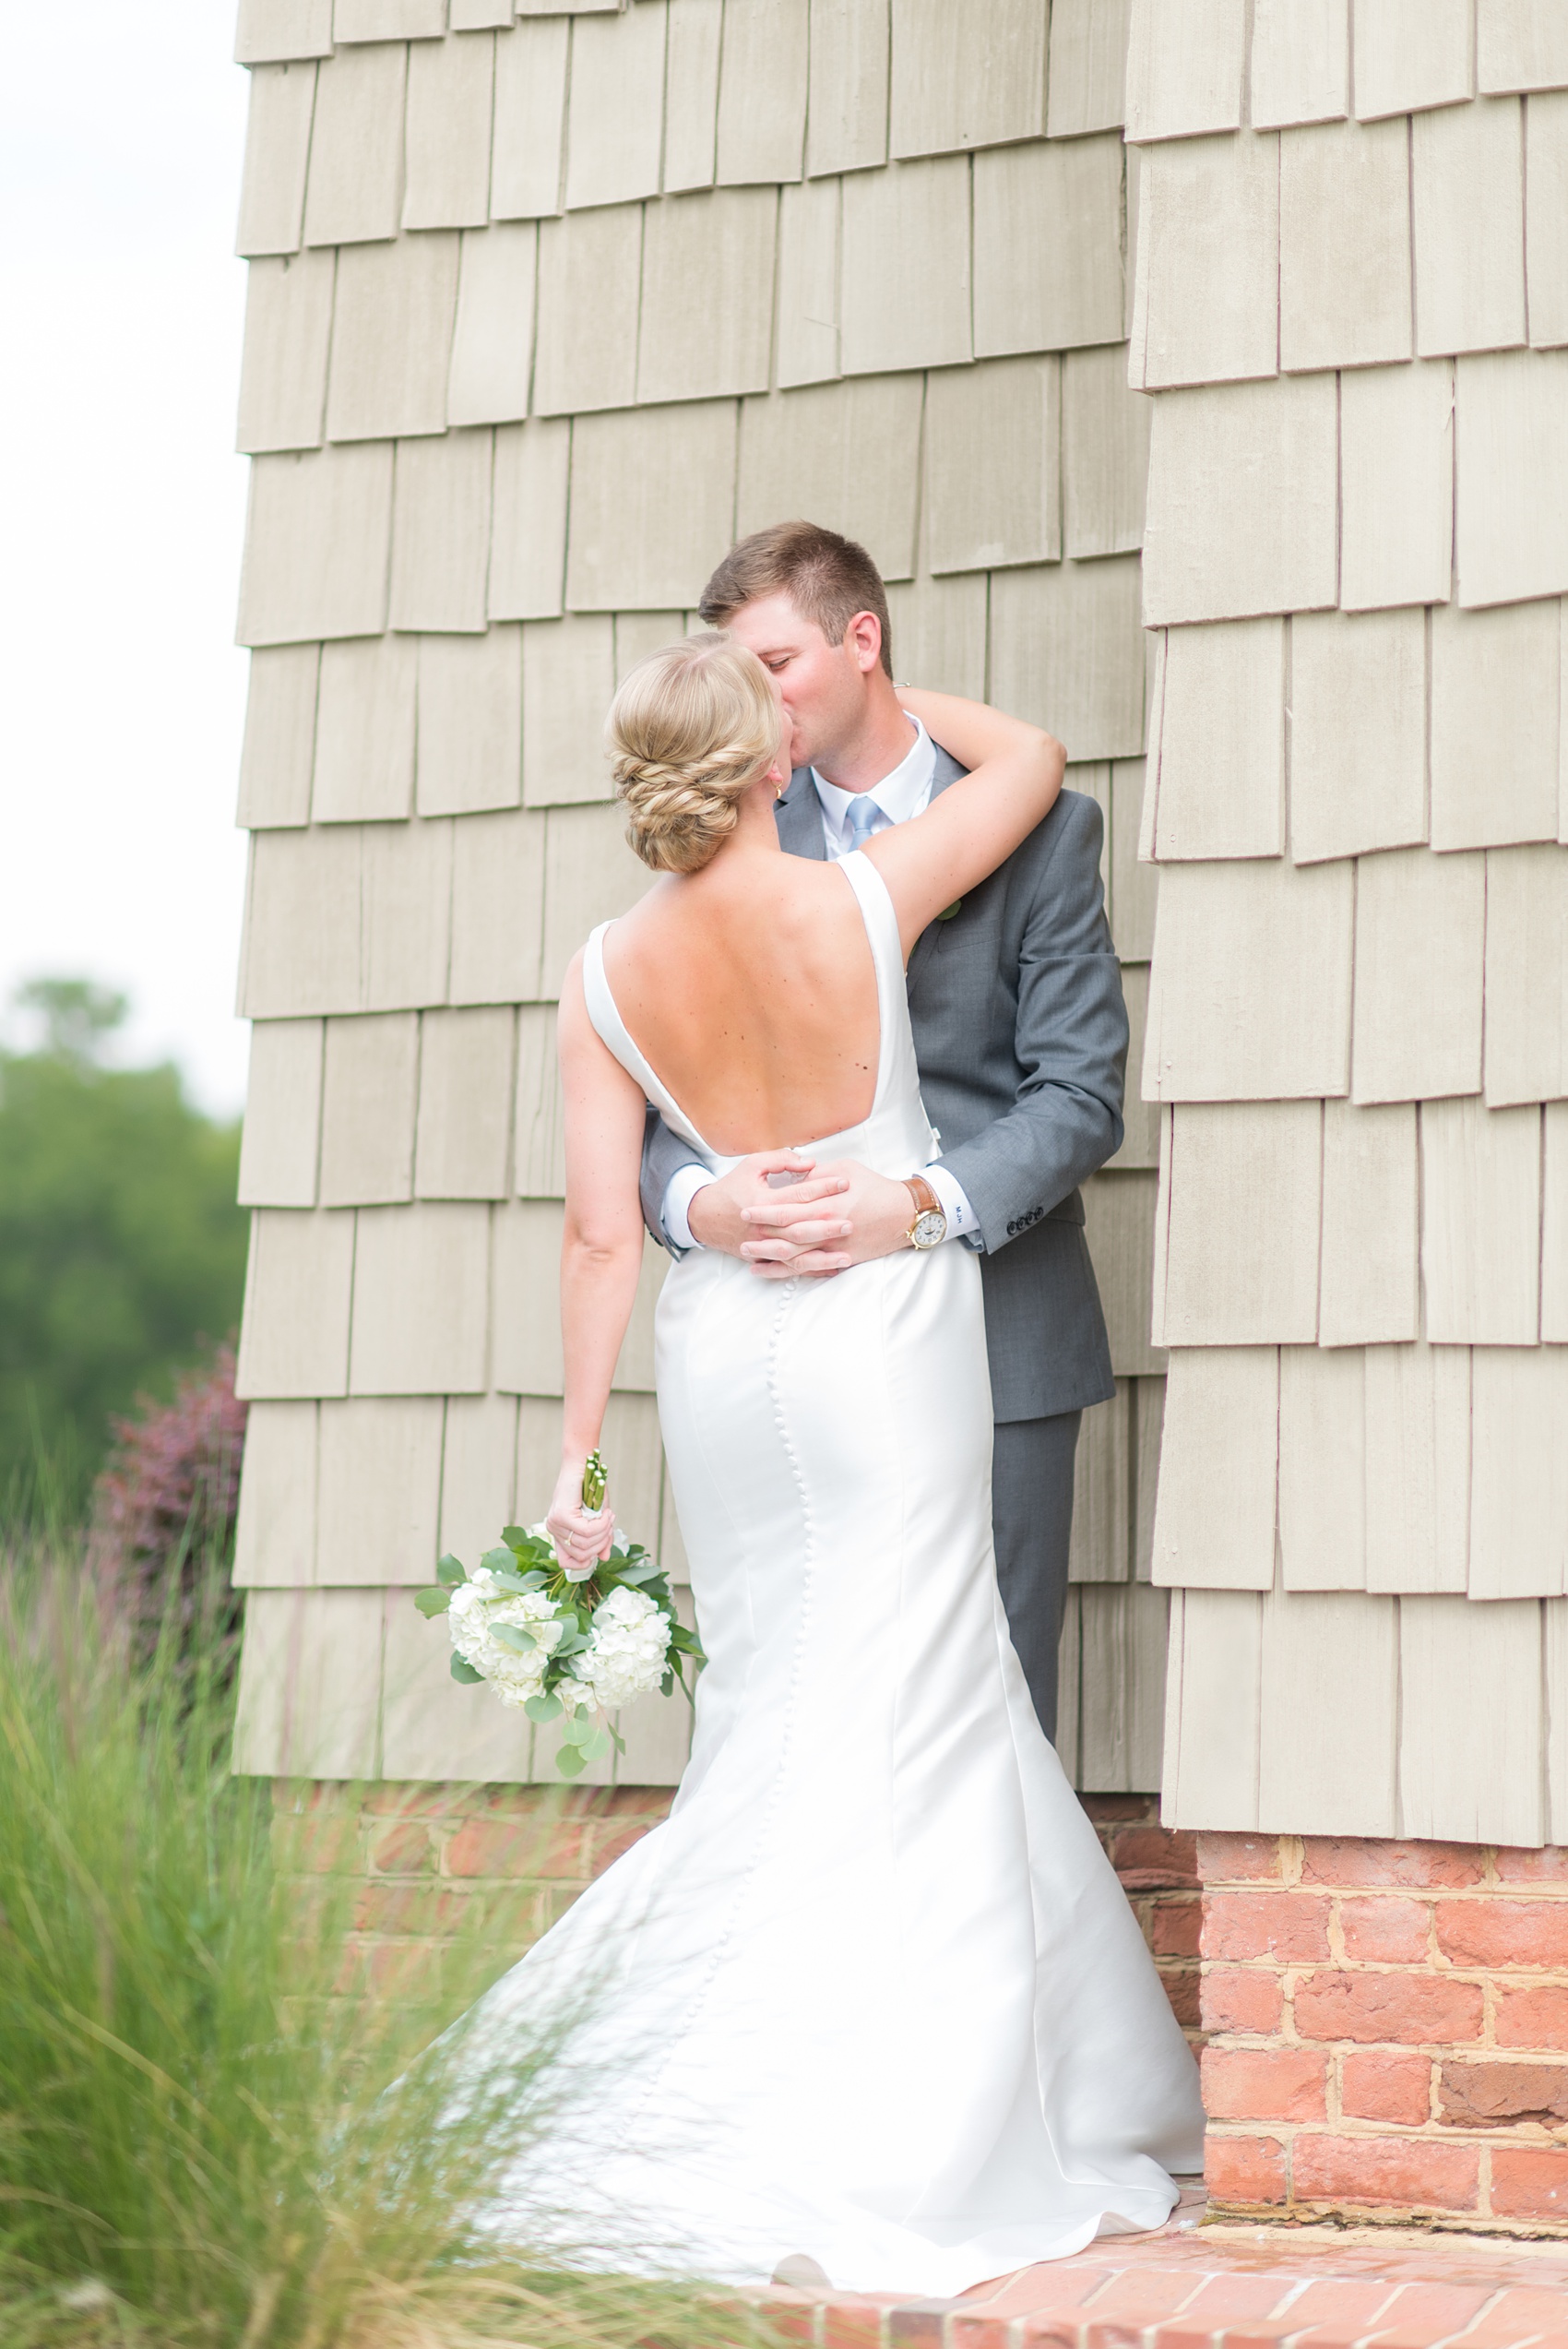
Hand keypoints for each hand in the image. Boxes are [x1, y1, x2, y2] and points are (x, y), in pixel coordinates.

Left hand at [546, 1459, 613, 1570]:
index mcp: (559, 1533)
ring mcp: (555, 1524)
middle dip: (602, 1543)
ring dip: (604, 1532)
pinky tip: (606, 1513)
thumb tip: (604, 1558)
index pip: (565, 1562)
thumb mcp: (598, 1519)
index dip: (584, 1562)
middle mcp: (554, 1530)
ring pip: (586, 1543)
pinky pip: (587, 1530)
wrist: (583, 1465)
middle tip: (610, 1524)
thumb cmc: (591, 1490)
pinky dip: (602, 1524)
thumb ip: (600, 1538)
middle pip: (582, 1555)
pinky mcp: (562, 1516)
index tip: (599, 1549)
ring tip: (609, 1517)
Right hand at [687, 1151, 851, 1271]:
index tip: (845, 1182)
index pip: (799, 1194)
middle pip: (801, 1227)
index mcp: (763, 1201)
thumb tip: (810, 1163)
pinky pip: (791, 1267)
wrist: (704, 1217)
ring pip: (797, 1254)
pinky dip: (812, 1270)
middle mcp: (764, 1226)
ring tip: (848, 1254)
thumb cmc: (732, 1188)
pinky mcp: (764, 1258)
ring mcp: (764, 1246)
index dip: (823, 1187)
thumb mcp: (752, 1165)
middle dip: (828, 1225)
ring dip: (823, 1255)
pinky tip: (833, 1269)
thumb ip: (781, 1160)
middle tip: (853, 1220)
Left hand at [740, 1160, 915, 1278]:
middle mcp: (828, 1228)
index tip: (745, 1209)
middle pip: (787, 1234)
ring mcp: (835, 1247)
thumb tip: (797, 1176)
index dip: (764, 1210)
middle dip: (761, 1235)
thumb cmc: (875, 1187)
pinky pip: (812, 1268)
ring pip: (796, 1256)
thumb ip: (818, 1174)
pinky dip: (791, 1271)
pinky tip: (776, 1271)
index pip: (787, 1208)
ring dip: (770, 1257)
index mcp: (826, 1203)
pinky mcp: (843, 1259)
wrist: (904, 1213)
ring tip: (749, 1256)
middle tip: (742, 1234)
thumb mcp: (846, 1169)